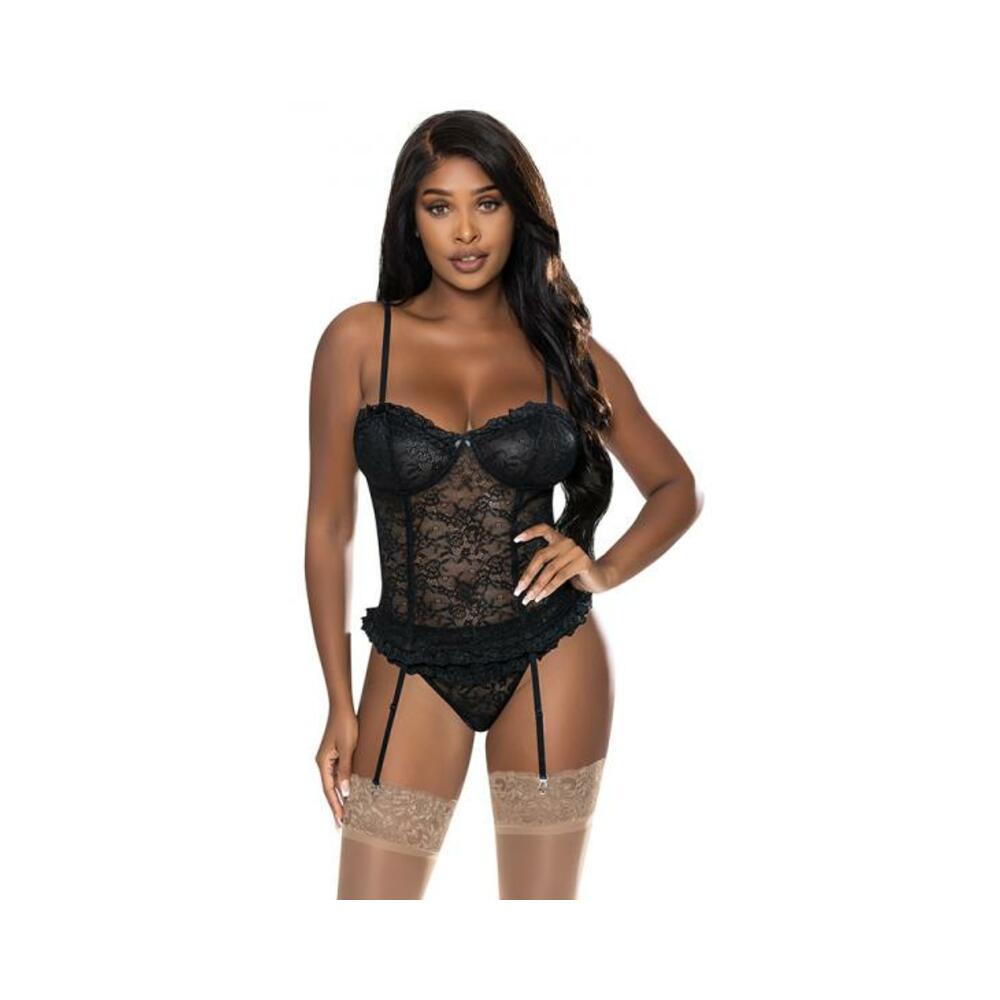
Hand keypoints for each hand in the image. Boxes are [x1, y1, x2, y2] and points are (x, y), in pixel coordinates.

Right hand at [316, 707, 358, 828]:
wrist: (342, 707)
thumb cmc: (345, 725)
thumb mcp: (348, 748)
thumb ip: (346, 770)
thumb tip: (345, 791)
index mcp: (322, 763)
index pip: (329, 790)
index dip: (335, 806)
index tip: (340, 821)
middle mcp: (323, 763)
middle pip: (329, 789)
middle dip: (335, 806)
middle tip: (341, 824)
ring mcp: (328, 759)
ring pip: (333, 783)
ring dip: (339, 797)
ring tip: (345, 813)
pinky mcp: (335, 754)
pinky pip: (337, 774)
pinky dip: (342, 785)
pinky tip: (348, 792)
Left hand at [512, 524, 614, 601]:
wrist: (600, 579)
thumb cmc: (575, 574)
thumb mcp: (560, 566)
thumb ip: (547, 564)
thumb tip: (524, 580)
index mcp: (560, 539)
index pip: (543, 529)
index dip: (529, 532)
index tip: (515, 540)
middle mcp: (567, 542)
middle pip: (541, 556)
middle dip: (528, 575)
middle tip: (518, 590)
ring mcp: (576, 551)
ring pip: (550, 569)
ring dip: (537, 586)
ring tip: (529, 598)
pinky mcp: (582, 562)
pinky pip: (560, 577)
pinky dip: (549, 588)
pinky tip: (541, 597)